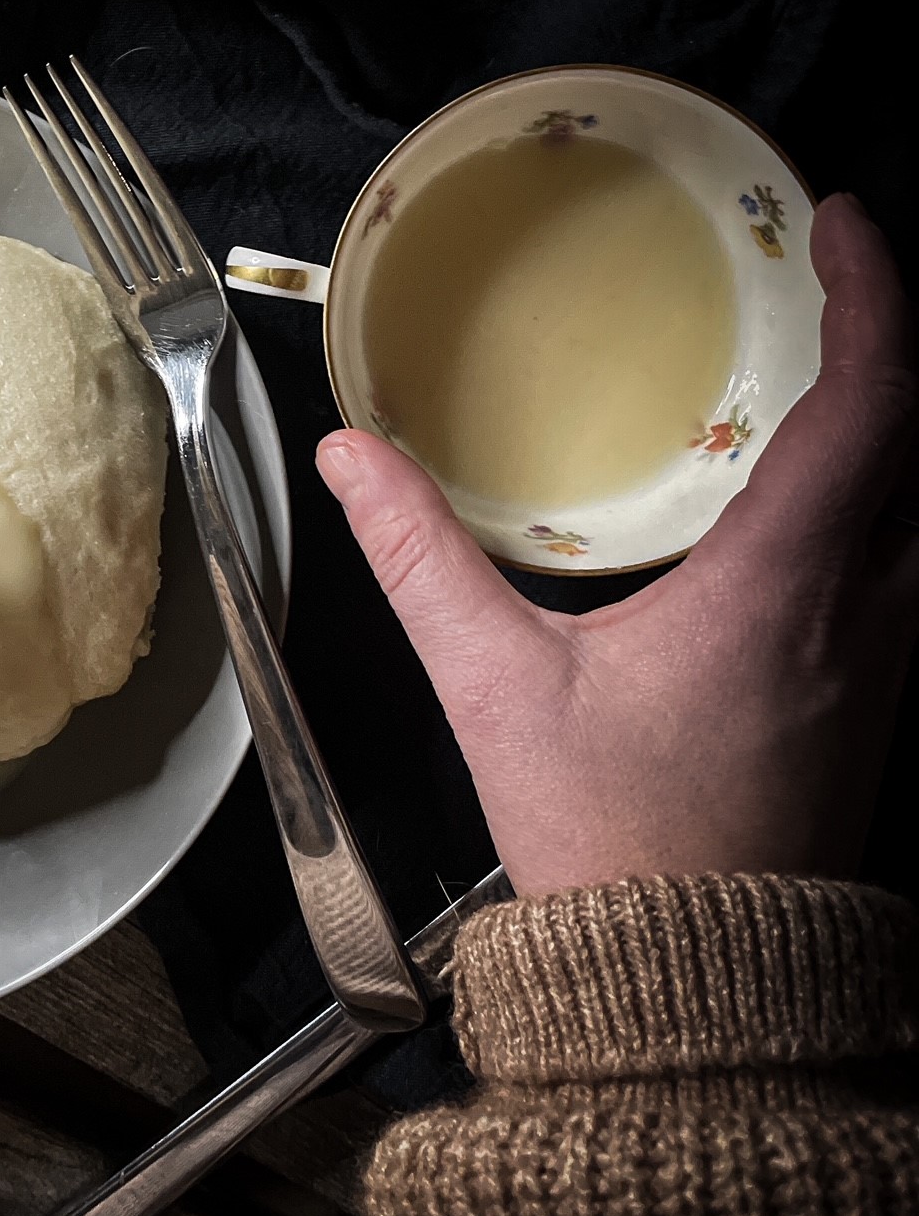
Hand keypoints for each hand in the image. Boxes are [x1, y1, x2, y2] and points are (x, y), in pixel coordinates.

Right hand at [317, 194, 918, 894]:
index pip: (875, 402)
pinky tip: (789, 478)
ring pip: (909, 494)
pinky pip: (892, 548)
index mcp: (787, 589)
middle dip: (874, 327)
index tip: (837, 219)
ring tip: (802, 344)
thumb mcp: (496, 688)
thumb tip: (353, 458)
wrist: (697, 997)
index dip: (872, 292)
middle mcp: (865, 611)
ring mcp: (882, 656)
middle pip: (909, 431)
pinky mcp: (868, 690)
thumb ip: (421, 559)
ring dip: (873, 405)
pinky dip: (863, 477)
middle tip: (810, 260)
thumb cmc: (614, 848)